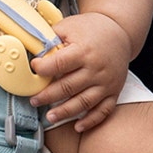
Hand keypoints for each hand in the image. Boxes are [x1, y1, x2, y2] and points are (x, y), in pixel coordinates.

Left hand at [28, 12, 132, 131]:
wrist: (120, 33)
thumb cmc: (91, 29)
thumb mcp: (70, 26)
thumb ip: (52, 38)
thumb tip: (32, 51)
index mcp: (83, 51)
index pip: (59, 64)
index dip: (42, 68)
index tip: (34, 68)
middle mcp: (96, 69)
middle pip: (68, 87)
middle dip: (48, 96)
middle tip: (34, 100)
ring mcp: (106, 82)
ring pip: (84, 102)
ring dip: (65, 112)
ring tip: (50, 117)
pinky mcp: (114, 91)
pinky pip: (104, 110)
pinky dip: (91, 121)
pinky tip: (78, 126)